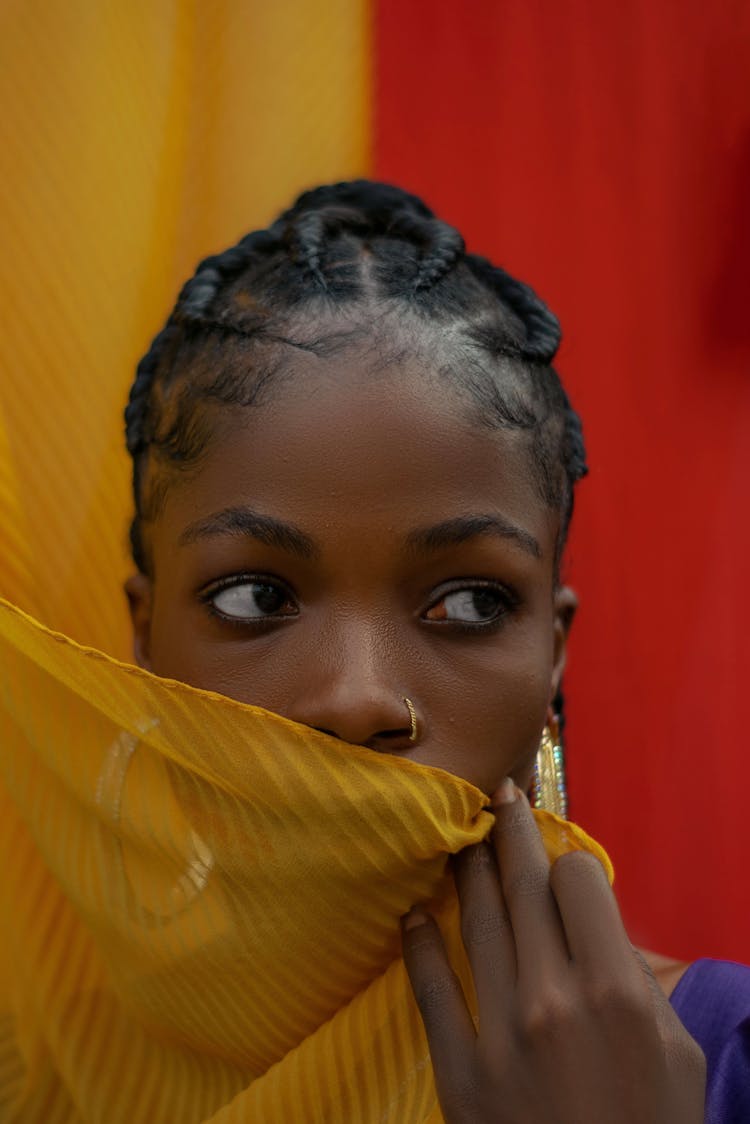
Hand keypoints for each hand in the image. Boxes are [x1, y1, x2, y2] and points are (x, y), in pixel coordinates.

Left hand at [401, 780, 705, 1122]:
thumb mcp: (676, 1053)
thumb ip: (638, 980)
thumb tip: (597, 931)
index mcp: (616, 990)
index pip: (578, 880)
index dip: (571, 860)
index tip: (562, 857)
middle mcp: (553, 1000)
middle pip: (522, 888)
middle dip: (510, 832)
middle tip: (497, 795)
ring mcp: (500, 1036)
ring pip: (475, 923)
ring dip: (466, 873)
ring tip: (460, 841)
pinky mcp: (460, 1076)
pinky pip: (430, 992)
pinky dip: (418, 946)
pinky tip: (411, 915)